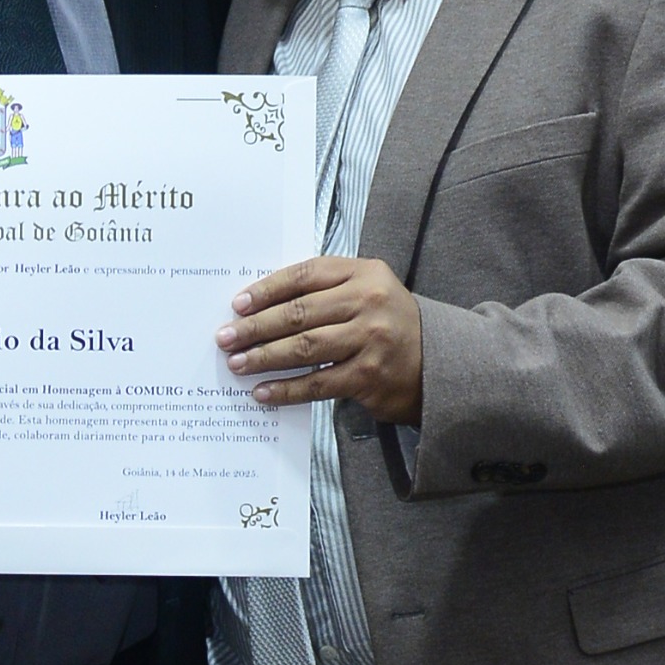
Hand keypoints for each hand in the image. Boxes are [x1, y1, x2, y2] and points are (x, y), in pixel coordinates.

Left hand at [222, 255, 423, 420]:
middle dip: (256, 326)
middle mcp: (369, 302)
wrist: (439, 361)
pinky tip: (263, 392)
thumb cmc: (387, 323)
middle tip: (225, 338)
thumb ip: (323, 291)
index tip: (238, 304)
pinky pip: (317, 383)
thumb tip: (259, 307)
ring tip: (236, 363)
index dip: (267, 289)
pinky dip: (286, 389)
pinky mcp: (369, 376)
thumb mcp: (366, 291)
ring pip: (304, 347)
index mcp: (364, 273)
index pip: (305, 275)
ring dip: (264, 357)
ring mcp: (371, 339)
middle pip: (299, 313)